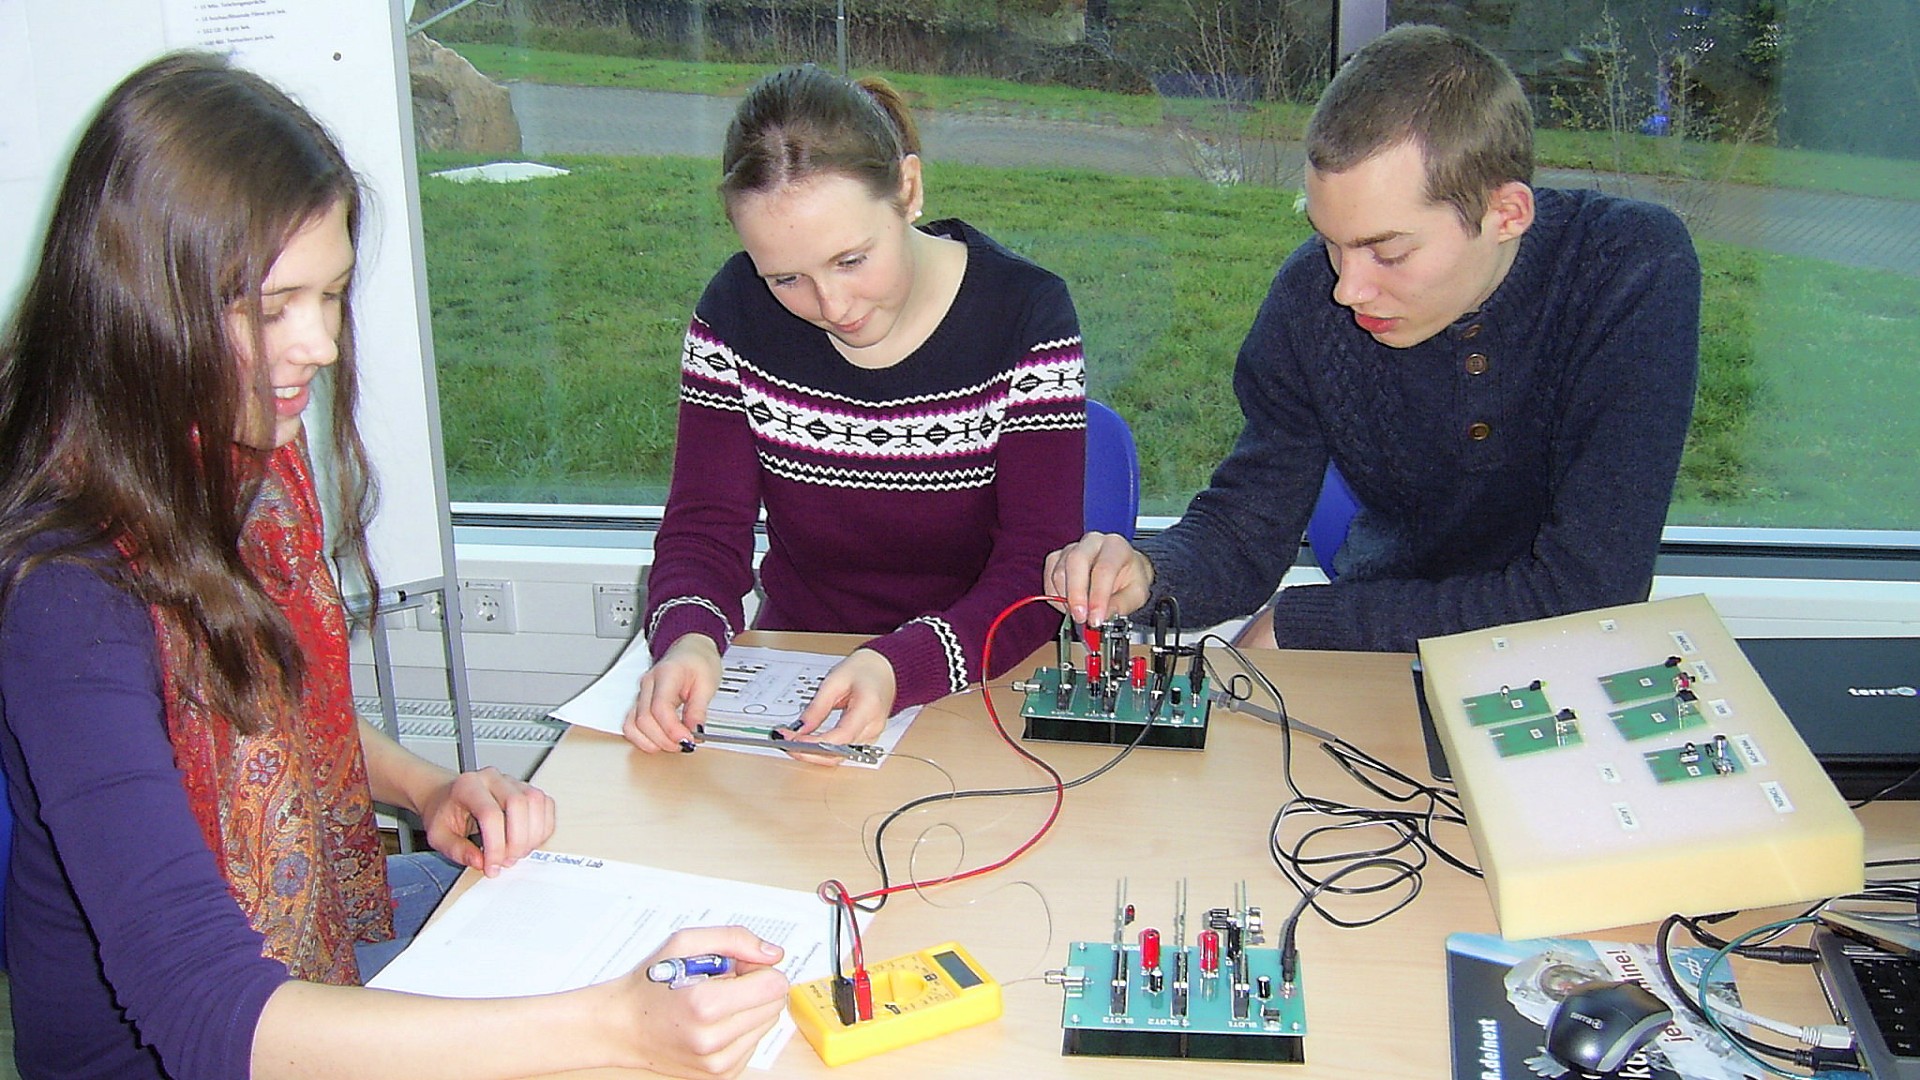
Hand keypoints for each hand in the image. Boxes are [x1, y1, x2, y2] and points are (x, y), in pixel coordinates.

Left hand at [418, 767, 554, 877]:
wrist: (447, 797)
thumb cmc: (443, 813)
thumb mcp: (438, 836)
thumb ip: (458, 851)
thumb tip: (481, 862)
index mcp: (467, 786)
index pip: (490, 814)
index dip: (496, 845)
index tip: (492, 866)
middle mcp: (492, 778)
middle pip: (518, 804)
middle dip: (517, 841)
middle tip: (507, 861)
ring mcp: (512, 781)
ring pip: (536, 802)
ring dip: (532, 835)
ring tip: (517, 853)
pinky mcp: (526, 788)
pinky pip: (545, 804)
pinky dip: (543, 827)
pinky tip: (528, 842)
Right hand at [621, 927, 788, 1078]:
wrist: (622, 1027)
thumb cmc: (651, 983)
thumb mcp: (684, 943)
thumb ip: (735, 939)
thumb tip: (773, 954)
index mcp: (704, 1004)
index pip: (774, 984)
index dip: (758, 968)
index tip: (737, 966)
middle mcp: (712, 1039)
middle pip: (774, 1004)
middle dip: (755, 987)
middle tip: (722, 983)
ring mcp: (717, 1062)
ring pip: (767, 1024)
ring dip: (748, 1008)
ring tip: (714, 1003)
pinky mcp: (721, 1074)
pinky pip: (754, 1043)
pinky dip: (740, 1028)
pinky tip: (713, 1022)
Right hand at [624, 634, 722, 753]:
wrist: (691, 650)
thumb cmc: (699, 662)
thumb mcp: (708, 683)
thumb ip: (699, 709)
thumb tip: (695, 732)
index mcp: (666, 674)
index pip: (660, 707)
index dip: (672, 729)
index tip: (688, 740)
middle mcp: (648, 684)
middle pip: (643, 720)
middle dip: (664, 739)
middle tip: (686, 745)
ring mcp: (640, 694)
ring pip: (632, 725)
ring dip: (652, 742)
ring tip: (674, 744)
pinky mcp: (639, 704)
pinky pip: (631, 726)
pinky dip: (643, 739)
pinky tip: (660, 742)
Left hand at [789, 648, 895, 758]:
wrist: (884, 670)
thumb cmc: (865, 670)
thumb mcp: (835, 680)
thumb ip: (817, 707)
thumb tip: (800, 728)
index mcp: (868, 708)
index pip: (840, 737)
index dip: (814, 743)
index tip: (793, 740)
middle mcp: (872, 727)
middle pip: (839, 753)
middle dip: (808, 753)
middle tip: (786, 742)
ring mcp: (871, 736)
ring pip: (839, 757)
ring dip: (813, 754)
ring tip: (792, 742)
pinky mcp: (865, 739)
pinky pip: (842, 752)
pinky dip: (823, 751)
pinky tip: (808, 743)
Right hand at [1044, 530, 1153, 625]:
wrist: (1124, 570)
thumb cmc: (1130, 579)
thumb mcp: (1137, 594)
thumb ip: (1121, 605)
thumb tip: (1102, 617)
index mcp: (1116, 547)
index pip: (1104, 569)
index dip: (1098, 596)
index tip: (1095, 619)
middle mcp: (1092, 542)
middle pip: (1076, 561)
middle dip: (1076, 594)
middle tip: (1080, 618)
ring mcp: (1072, 548)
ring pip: (1059, 572)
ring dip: (1066, 599)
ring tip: (1079, 615)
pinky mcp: (1057, 558)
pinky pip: (1049, 577)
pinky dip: (1055, 597)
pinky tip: (1068, 606)